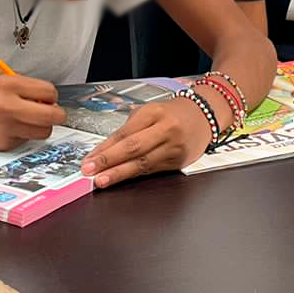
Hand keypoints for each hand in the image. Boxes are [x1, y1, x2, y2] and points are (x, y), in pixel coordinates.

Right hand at [0, 75, 65, 150]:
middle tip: (53, 112)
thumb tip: (50, 100)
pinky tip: (9, 127)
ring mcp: (6, 127)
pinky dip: (24, 134)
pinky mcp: (4, 144)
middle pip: (52, 116)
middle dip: (58, 114)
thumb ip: (27, 88)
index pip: (49, 91)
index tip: (48, 98)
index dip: (52, 95)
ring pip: (44, 131)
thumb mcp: (2, 80)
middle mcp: (8, 106)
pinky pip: (27, 140)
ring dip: (42, 126)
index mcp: (8, 85)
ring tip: (29, 119)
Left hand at [81, 96, 213, 188]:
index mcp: (155, 113)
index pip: (125, 133)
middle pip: (134, 148)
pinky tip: (122, 179)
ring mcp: (174, 148)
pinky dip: (134, 176)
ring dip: (119, 174)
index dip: (105, 148)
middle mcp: (166, 130)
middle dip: (109, 161)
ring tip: (102, 181)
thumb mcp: (149, 112)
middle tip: (90, 170)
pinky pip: (152, 171)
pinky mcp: (178, 162)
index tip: (89, 158)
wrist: (204, 115)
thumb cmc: (172, 113)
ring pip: (143, 164)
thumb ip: (128, 129)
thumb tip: (103, 151)